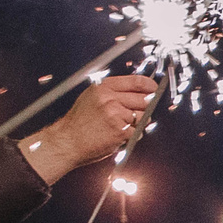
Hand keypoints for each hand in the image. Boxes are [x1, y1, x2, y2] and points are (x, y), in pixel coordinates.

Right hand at [21, 72, 161, 180]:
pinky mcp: (120, 130)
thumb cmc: (79, 122)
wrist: (67, 141)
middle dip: (145, 108)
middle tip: (135, 114)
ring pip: (143, 117)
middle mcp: (110, 98)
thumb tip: (138, 91)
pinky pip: (138, 132)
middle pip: (144, 99)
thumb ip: (113, 92)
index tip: (154, 89)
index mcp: (104, 88)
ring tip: (122, 126)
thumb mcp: (92, 97)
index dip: (150, 86)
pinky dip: (132, 135)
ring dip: (138, 123)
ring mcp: (116, 114)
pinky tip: (118, 135)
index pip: (136, 82)